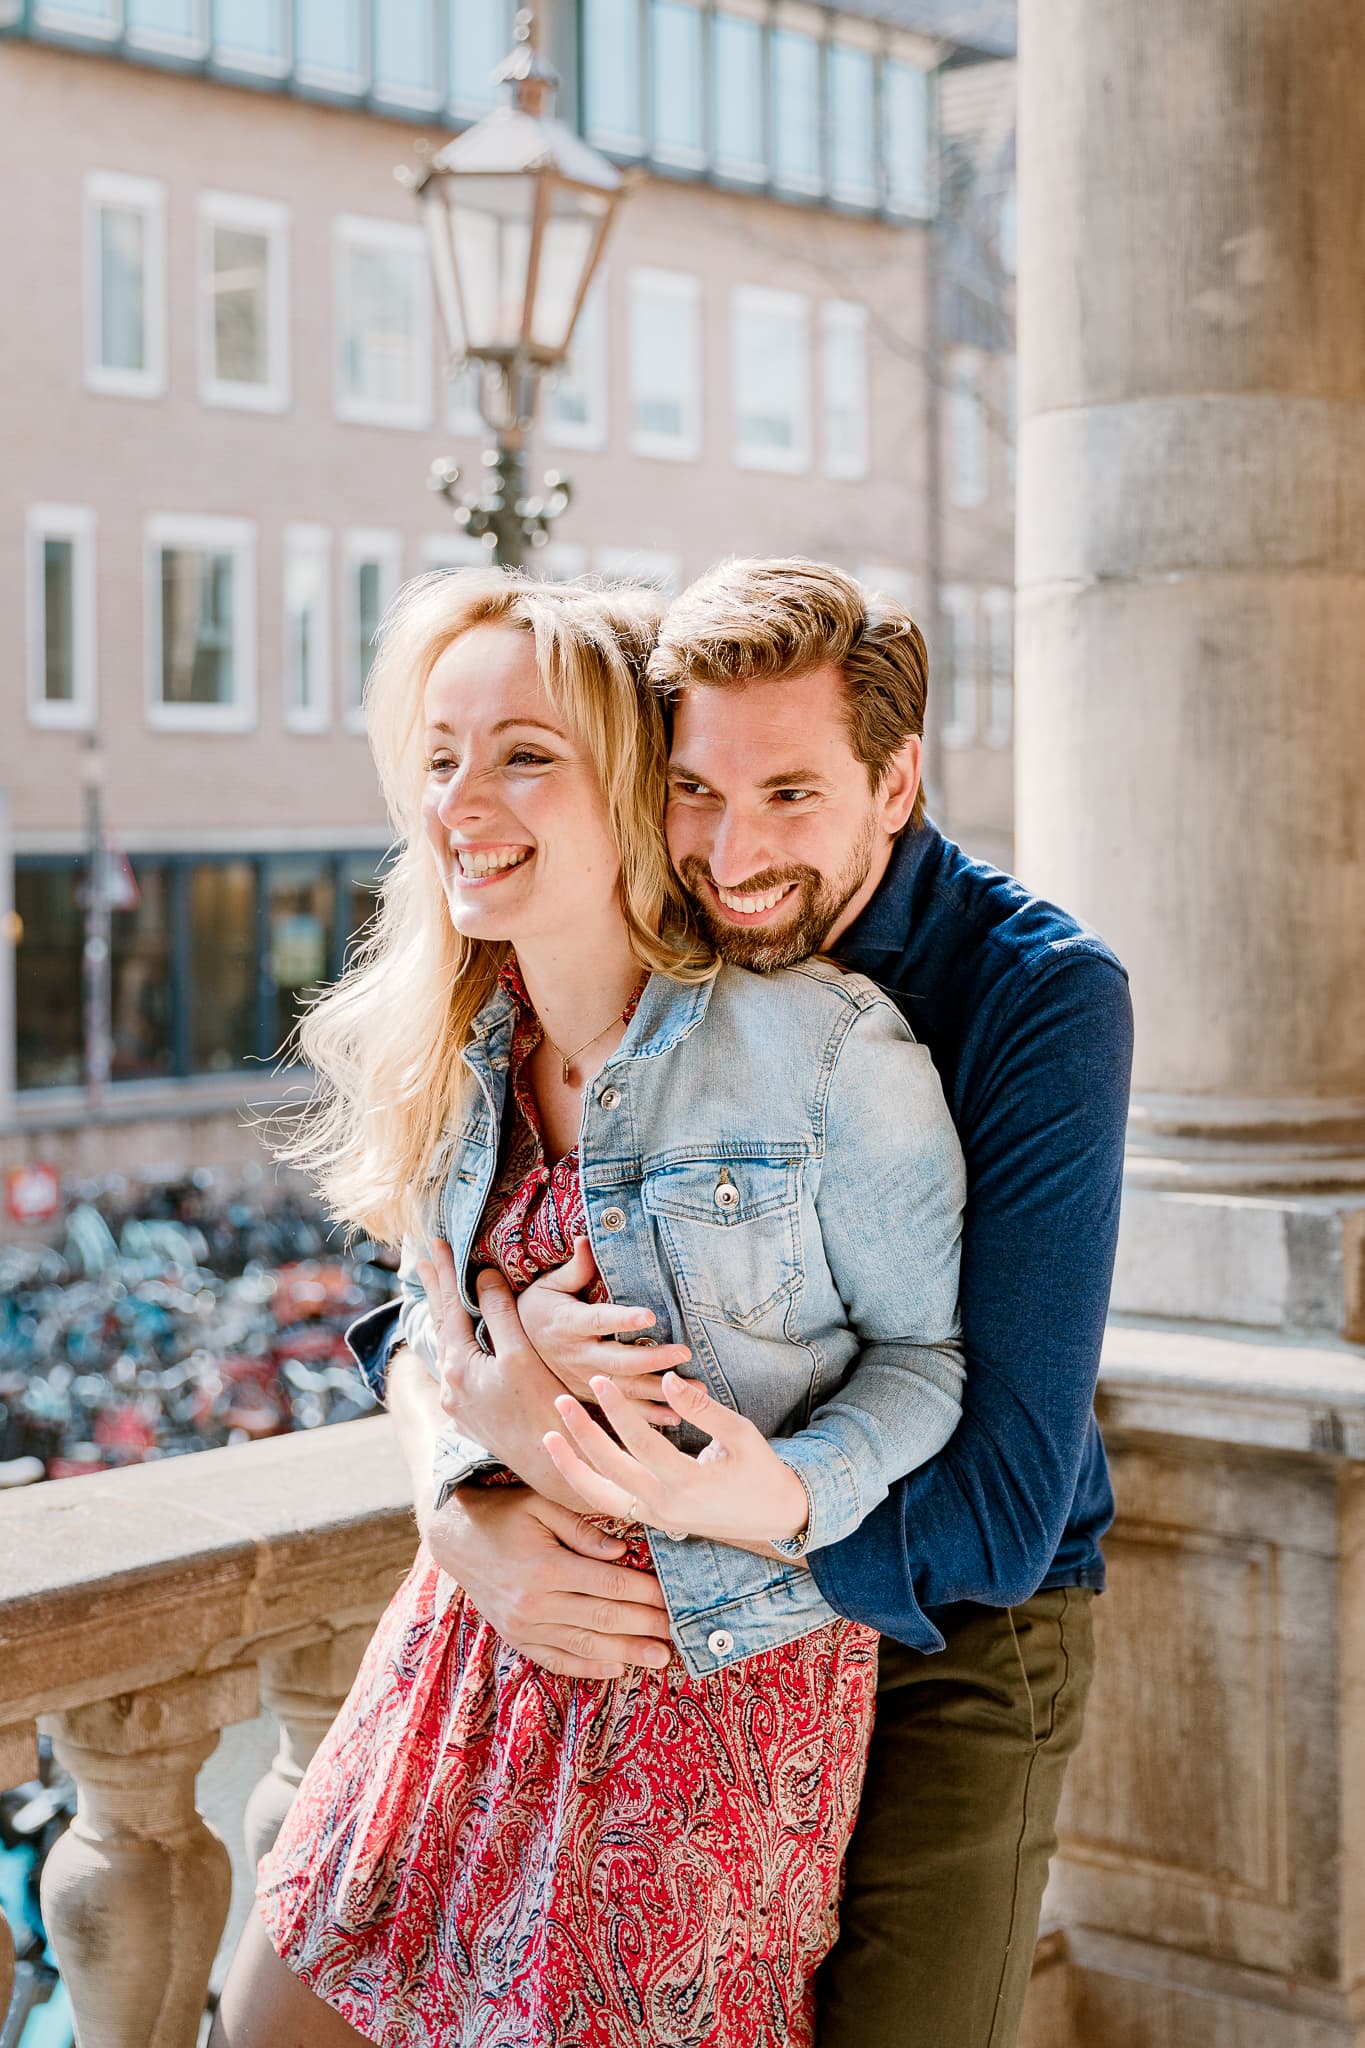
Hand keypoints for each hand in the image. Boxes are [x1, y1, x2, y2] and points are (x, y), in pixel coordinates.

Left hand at [413, 1241, 594, 1505]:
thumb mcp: (523, 1355)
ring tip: (438, 1292)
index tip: (435, 1242)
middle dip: (434, 1289)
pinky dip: (457, 1343)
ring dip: (445, 1317)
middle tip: (422, 1257)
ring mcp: (459, 1405)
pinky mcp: (473, 1418)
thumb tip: (483, 1277)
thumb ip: (500, 1314)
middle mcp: (450, 1387)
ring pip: (448, 1348)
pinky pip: (459, 1369)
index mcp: (459, 1367)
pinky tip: (459, 1341)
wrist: (554, 1467)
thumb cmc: (543, 1410)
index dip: (445, 1272)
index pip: (450, 1307)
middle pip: (441, 1325)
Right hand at [420, 1484, 673, 1679]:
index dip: (647, 1594)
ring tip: (660, 1658)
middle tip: (679, 1633)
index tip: (674, 1597)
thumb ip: (583, 1529)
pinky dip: (588, 1667)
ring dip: (626, 1654)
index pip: (611, 1584)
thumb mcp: (541, 1504)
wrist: (455, 1538)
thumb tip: (622, 1552)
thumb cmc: (505, 1513)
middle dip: (646, 1627)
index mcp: (546, 1566)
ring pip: (585, 1646)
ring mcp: (524, 1626)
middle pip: (604, 1619)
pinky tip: (616, 1668)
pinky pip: (556, 1659)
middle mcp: (535, 1602)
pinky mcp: (517, 1638)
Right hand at [519, 1237, 692, 1425]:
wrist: (514, 1348)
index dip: (624, 1319)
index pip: (599, 1320)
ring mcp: (585, 1379)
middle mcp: (578, 1355)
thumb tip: (587, 1237)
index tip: (651, 1316)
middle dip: (652, 1359)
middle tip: (684, 1352)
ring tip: (696, 1388)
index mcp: (569, 1325)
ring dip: (661, 1390)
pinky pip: (622, 1410)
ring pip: (626, 1389)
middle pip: (618, 1360)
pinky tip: (676, 1416)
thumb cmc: (538, 1309)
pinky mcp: (592, 1395)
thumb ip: (576, 1267)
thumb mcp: (550, 1286)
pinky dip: (649, 1416)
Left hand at [543, 1371, 810, 1551]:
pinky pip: (609, 1502)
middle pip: (610, 1470)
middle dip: (581, 1434)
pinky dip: (586, 1481)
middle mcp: (665, 1506)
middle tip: (560, 1400)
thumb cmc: (760, 1470)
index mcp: (688, 1484)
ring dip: (571, 1466)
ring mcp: (655, 1518)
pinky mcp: (652, 1520)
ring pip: (599, 1496)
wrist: (774, 1516)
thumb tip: (667, 1381)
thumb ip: (702, 1409)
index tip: (599, 1381)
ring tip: (548, 1436)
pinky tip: (570, 1457)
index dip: (617, 1410)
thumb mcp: (742, 1434)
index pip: (640, 1443)